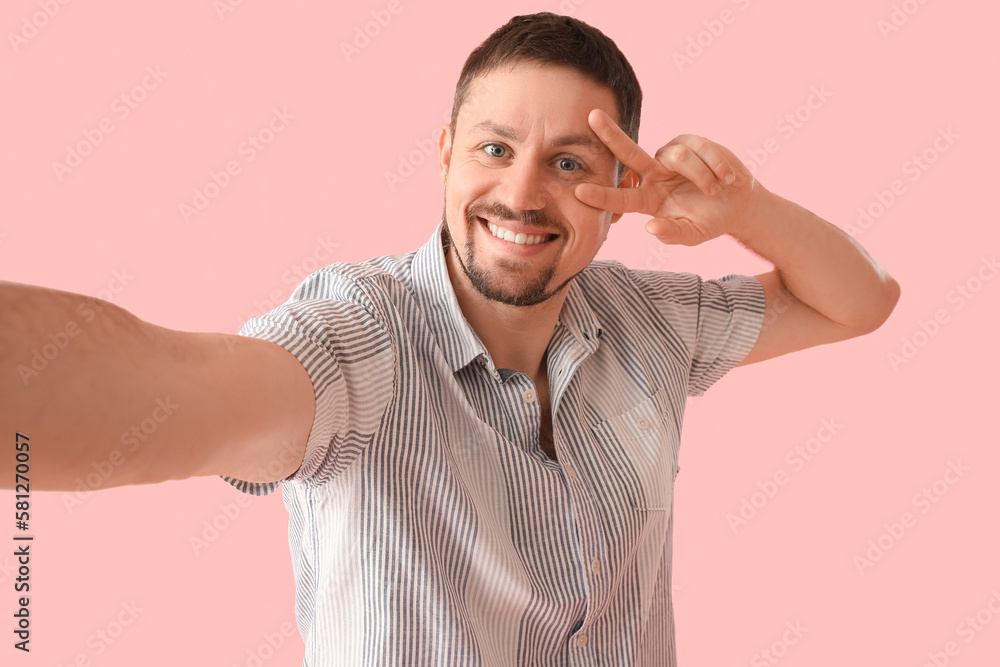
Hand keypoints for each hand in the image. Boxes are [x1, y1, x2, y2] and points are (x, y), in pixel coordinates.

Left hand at [575, 108, 761, 245]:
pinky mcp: (691, 142)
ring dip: (702, 177)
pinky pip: (700, 149)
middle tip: (592, 117)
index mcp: (648, 199)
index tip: (579, 192)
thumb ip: (671, 234)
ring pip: (679, 158)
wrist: (738, 205)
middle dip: (611, 135)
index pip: (620, 198)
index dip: (601, 195)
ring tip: (717, 190)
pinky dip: (716, 166)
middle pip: (629, 153)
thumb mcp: (692, 235)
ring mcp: (671, 157)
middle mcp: (654, 174)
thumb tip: (650, 227)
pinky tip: (727, 179)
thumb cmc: (710, 221)